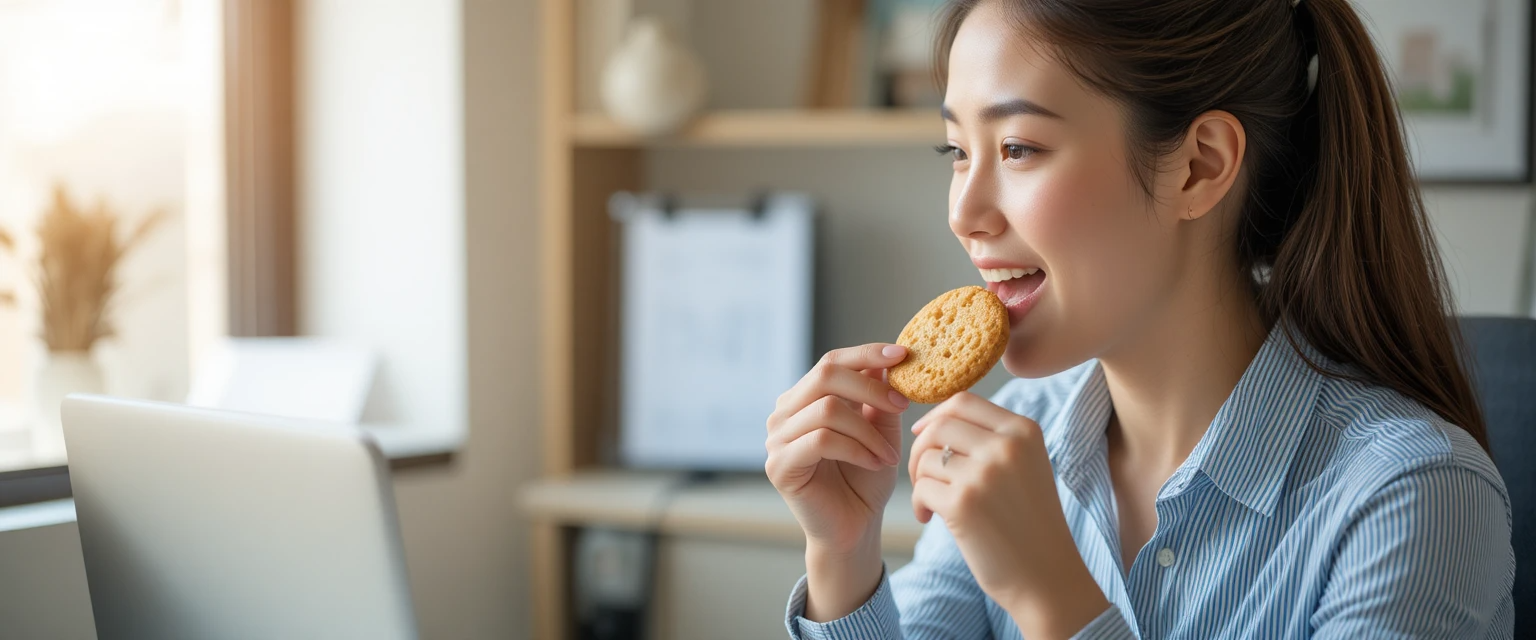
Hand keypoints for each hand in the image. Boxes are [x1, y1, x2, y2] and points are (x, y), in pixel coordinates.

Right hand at [766, 343, 909, 554]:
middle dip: (871, 387)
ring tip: (891, 455)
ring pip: (828, 409)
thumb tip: (889, 360)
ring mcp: (776, 439)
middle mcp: (784, 413)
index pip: (832, 361)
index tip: (902, 355)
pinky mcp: (779, 465)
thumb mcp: (880, 431)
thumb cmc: (866, 480)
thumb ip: (879, 397)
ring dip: (868, 431)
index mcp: (805, 399)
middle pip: (826, 375)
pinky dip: (856, 449)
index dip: (866, 354)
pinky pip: (821, 440)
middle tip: (903, 405)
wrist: (854, 529)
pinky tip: (875, 463)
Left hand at [909, 392, 1108, 638]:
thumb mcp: (1025, 466)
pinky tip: (929, 518)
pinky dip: (918, 504)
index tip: (923, 434)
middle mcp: (1006, 446)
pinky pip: (921, 488)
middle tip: (922, 476)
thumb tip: (935, 419)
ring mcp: (984, 474)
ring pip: (925, 457)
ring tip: (930, 501)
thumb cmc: (1029, 523)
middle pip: (939, 425)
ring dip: (918, 480)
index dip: (935, 415)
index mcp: (1023, 431)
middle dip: (920, 447)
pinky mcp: (964, 504)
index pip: (963, 400)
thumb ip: (991, 439)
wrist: (1047, 577)